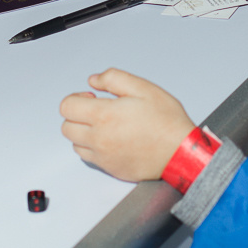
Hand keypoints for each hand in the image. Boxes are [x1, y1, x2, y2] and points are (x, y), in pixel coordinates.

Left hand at [59, 69, 195, 182]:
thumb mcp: (143, 88)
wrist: (180, 153)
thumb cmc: (166, 121)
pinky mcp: (110, 169)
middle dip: (77, 115)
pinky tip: (111, 140)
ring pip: (75, 144)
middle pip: (67, 127)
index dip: (76, 98)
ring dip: (83, 133)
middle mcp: (98, 139)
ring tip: (104, 126)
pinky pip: (89, 158)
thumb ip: (113, 79)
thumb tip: (94, 81)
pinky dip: (93, 148)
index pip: (66, 107)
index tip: (90, 97)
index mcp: (104, 115)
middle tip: (97, 110)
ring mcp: (103, 157)